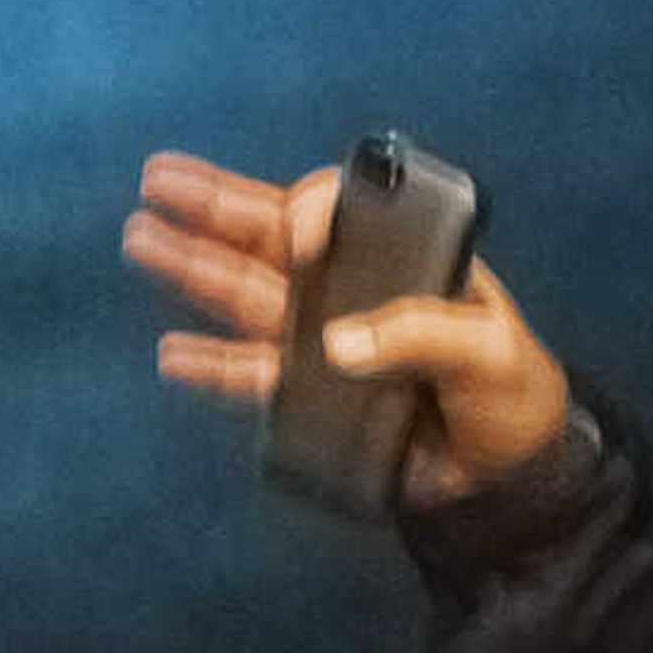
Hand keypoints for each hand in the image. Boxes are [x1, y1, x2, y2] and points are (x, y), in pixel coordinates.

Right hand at [127, 148, 570, 502]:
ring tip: (141, 238)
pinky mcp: (310, 393)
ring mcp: (323, 339)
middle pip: (271, 237)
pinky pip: (251, 372)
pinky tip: (173, 351)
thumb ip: (422, 334)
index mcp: (400, 254)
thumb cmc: (511, 393)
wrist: (505, 473)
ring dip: (193, 268)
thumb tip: (338, 343)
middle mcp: (350, 285)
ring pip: (245, 293)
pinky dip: (212, 364)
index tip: (294, 227)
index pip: (338, 213)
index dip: (308, 209)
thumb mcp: (488, 351)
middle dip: (214, 207)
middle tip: (156, 179)